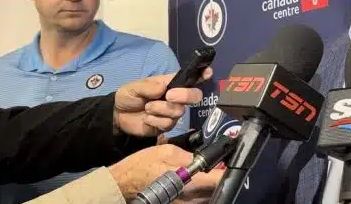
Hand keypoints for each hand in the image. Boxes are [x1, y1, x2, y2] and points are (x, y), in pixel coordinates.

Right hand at [108, 144, 223, 202]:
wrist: (123, 184)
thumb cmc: (143, 166)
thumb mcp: (167, 152)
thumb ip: (190, 156)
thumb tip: (206, 159)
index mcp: (189, 184)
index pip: (219, 180)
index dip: (226, 170)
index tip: (227, 162)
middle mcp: (189, 200)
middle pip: (215, 190)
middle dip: (218, 177)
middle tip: (217, 165)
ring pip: (206, 197)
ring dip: (208, 185)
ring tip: (204, 173)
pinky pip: (196, 201)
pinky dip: (199, 192)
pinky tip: (193, 182)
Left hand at [113, 69, 212, 136]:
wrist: (117, 115)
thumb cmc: (128, 96)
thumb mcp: (135, 87)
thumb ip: (149, 86)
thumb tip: (164, 88)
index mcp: (170, 83)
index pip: (190, 78)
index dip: (202, 74)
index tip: (208, 73)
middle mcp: (176, 97)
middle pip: (194, 96)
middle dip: (184, 95)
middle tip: (169, 95)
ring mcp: (172, 112)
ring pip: (179, 111)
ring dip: (161, 109)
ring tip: (147, 108)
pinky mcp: (166, 126)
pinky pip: (168, 124)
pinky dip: (156, 120)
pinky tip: (147, 119)